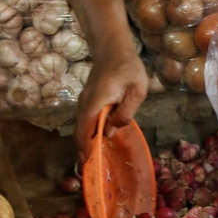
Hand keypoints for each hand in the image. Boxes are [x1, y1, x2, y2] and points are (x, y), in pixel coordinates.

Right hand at [75, 49, 147, 163]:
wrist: (113, 48)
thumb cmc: (129, 68)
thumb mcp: (137, 90)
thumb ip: (126, 112)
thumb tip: (111, 132)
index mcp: (97, 102)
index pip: (85, 129)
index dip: (85, 147)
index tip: (86, 163)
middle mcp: (85, 103)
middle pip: (80, 130)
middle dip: (83, 149)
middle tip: (89, 168)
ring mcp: (84, 100)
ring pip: (81, 125)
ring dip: (85, 141)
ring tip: (92, 158)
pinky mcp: (87, 99)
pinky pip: (85, 118)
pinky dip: (87, 131)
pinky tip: (96, 139)